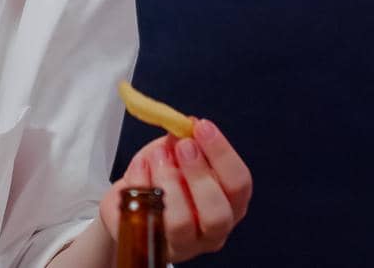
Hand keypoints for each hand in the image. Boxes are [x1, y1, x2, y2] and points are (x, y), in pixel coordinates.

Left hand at [99, 119, 252, 261]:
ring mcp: (183, 245)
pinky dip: (140, 187)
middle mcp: (212, 231)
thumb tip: (186, 126)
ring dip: (167, 182)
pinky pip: (145, 221)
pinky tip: (138, 167)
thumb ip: (185, 141)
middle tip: (181, 146)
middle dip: (199, 174)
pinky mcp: (150, 247)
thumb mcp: (178, 155)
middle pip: (217, 213)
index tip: (201, 127)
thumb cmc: (165, 178)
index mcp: (229, 204)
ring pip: (181, 223)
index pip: (239, 185)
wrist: (134, 202)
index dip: (222, 154)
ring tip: (155, 157)